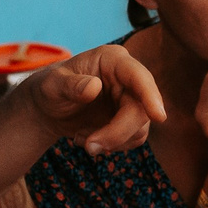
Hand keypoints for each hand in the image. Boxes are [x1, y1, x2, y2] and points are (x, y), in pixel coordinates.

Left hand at [28, 43, 168, 157]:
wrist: (48, 109)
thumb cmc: (49, 90)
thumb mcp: (52, 86)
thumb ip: (71, 86)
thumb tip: (94, 87)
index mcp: (113, 60)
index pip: (139, 77)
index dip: (150, 95)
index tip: (158, 116)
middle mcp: (128, 78)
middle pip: (142, 109)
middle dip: (118, 133)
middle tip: (89, 148)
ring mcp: (132, 99)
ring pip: (140, 128)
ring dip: (112, 142)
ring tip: (82, 140)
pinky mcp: (130, 119)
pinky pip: (134, 138)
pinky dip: (111, 145)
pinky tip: (89, 138)